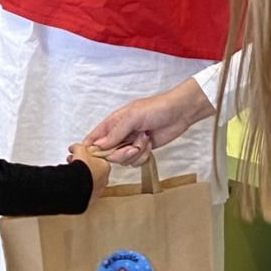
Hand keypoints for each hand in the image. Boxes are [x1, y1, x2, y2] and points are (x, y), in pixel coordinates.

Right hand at [68, 143, 112, 197]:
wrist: (76, 185)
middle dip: (83, 166)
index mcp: (106, 167)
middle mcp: (104, 179)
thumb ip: (78, 147)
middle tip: (73, 163)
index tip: (80, 157)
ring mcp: (98, 191)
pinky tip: (71, 183)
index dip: (88, 157)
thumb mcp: (80, 150)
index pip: (99, 160)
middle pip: (94, 171)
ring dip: (81, 177)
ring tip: (69, 173)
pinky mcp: (90, 199)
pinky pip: (85, 191)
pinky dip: (79, 187)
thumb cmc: (81, 166)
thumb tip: (74, 147)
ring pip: (89, 181)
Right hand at [81, 79, 214, 165]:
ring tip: (145, 140)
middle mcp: (120, 134)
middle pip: (109, 154)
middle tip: (133, 147)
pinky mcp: (143, 150)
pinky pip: (136, 162)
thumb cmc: (156, 108)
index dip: (91, 149)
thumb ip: (115, 132)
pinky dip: (144, 156)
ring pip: (123, 160)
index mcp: (113, 123)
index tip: (93, 158)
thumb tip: (99, 146)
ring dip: (136, 153)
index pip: (94, 138)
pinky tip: (150, 145)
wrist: (180, 113)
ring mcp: (131, 143)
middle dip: (121, 153)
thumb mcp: (133, 116)